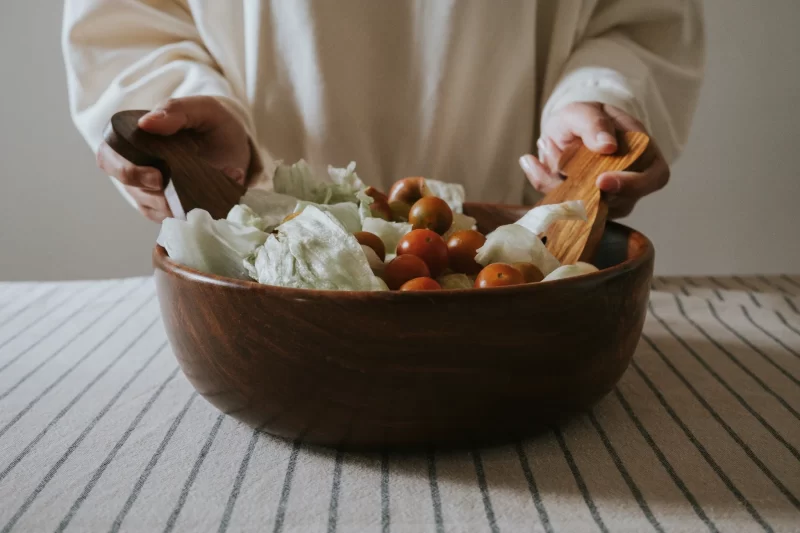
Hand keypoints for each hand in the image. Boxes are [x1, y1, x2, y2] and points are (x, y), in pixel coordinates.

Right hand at [96, 96, 251, 221]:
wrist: (237, 143)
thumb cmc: (213, 121)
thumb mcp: (201, 109)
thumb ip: (175, 111)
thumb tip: (145, 123)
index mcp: (135, 139)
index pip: (109, 158)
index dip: (126, 171)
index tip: (157, 177)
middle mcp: (139, 166)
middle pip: (131, 188)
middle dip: (154, 196)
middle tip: (180, 196)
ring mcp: (154, 189)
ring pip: (152, 207)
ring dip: (179, 205)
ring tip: (211, 188)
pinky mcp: (172, 206)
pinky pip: (173, 217)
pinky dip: (192, 212)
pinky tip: (214, 197)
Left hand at [519, 102, 669, 217]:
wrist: (566, 132)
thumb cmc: (585, 119)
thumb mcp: (585, 111)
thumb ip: (594, 124)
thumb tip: (608, 145)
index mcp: (644, 154)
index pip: (654, 178)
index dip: (632, 184)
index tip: (601, 180)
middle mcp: (631, 182)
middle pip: (619, 201)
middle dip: (586, 191)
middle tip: (561, 170)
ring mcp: (609, 200)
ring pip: (588, 208)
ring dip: (559, 183)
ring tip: (546, 146)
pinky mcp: (584, 209)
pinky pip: (563, 207)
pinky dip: (545, 184)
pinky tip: (532, 162)